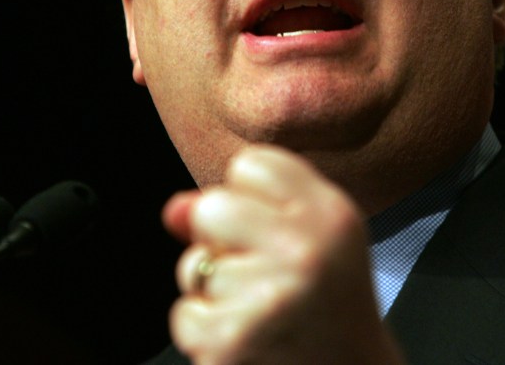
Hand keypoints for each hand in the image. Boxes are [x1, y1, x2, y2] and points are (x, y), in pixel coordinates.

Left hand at [163, 145, 404, 364]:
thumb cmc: (328, 302)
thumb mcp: (311, 238)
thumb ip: (247, 209)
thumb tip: (174, 210)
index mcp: (330, 212)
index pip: (251, 164)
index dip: (251, 199)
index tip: (276, 230)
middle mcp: (304, 248)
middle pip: (212, 206)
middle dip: (219, 239)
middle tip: (261, 272)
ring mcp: (268, 296)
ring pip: (193, 265)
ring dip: (214, 291)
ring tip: (260, 311)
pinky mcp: (233, 340)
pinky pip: (184, 315)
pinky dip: (204, 331)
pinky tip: (246, 340)